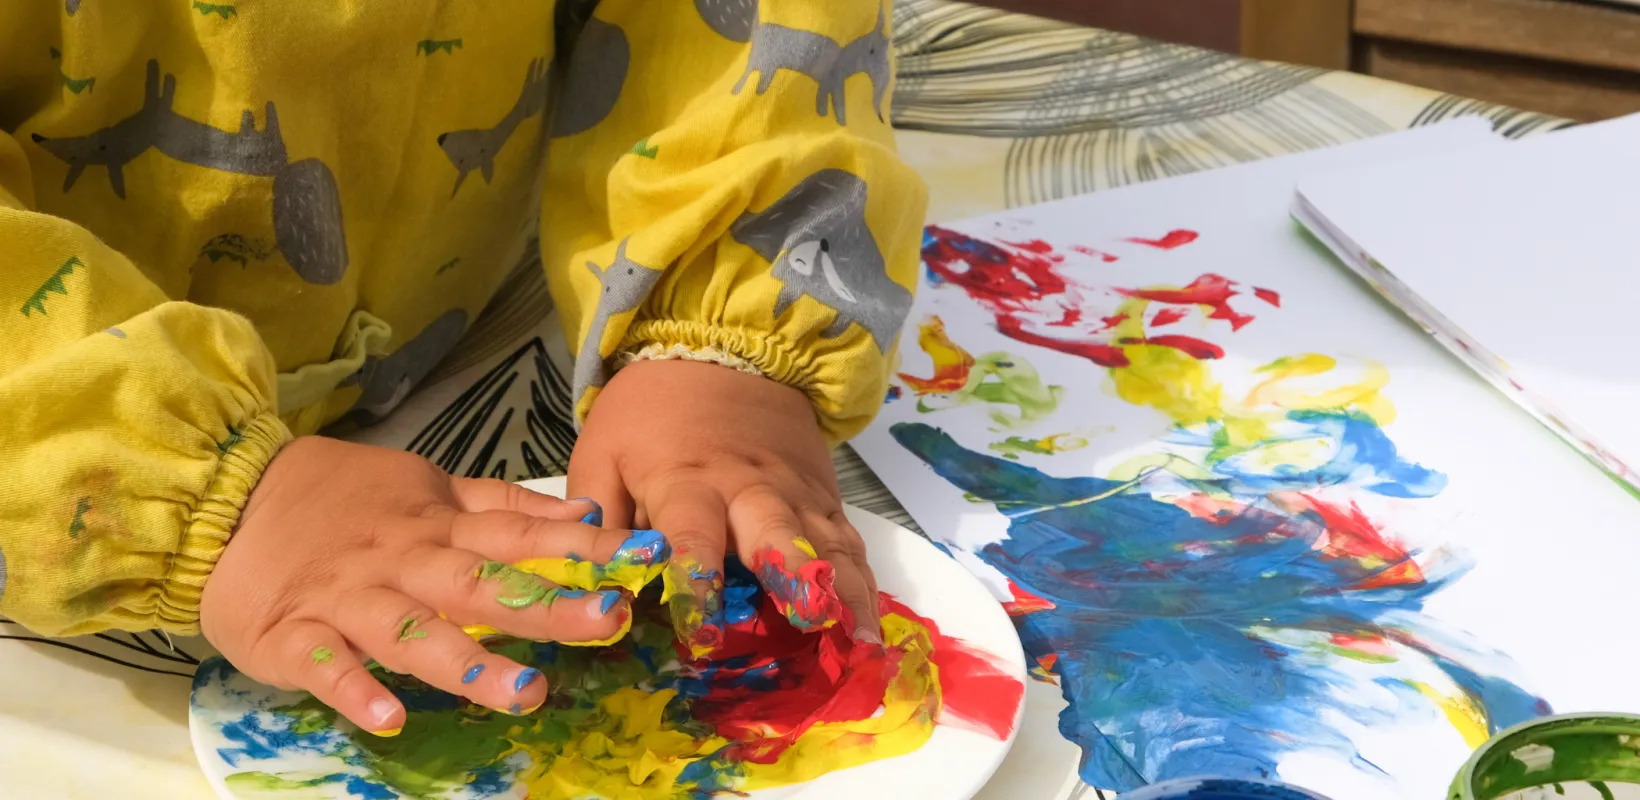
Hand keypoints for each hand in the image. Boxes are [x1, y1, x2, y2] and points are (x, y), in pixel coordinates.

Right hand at [201, 437, 647, 735]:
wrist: (227, 501)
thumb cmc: (344, 502)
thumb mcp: (430, 489)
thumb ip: (505, 506)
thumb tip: (585, 514)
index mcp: (439, 527)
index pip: (522, 535)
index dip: (584, 548)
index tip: (645, 558)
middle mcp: (403, 561)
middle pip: (480, 584)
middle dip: (546, 606)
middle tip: (608, 622)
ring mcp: (349, 600)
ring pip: (413, 632)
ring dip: (467, 661)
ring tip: (523, 692)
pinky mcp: (294, 635)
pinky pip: (326, 666)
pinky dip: (355, 691)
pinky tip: (389, 718)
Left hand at [568, 359, 879, 657]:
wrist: (722, 353)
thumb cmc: (650, 415)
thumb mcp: (602, 454)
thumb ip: (597, 521)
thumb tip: (598, 584)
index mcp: (686, 481)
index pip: (692, 537)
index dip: (698, 583)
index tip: (702, 632)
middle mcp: (750, 488)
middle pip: (777, 534)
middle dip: (793, 578)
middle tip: (810, 621)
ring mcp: (795, 494)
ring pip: (825, 545)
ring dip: (844, 593)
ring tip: (861, 643)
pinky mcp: (823, 499)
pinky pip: (848, 543)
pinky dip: (864, 583)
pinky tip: (872, 624)